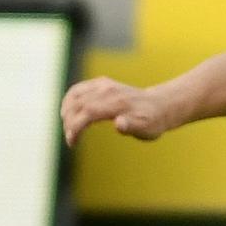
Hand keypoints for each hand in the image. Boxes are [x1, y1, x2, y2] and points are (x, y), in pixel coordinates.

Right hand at [61, 75, 189, 143]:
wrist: (160, 106)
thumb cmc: (152, 122)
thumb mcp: (147, 129)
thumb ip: (132, 126)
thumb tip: (119, 123)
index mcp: (117, 103)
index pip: (87, 112)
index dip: (75, 127)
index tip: (72, 142)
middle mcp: (108, 90)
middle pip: (77, 105)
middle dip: (69, 123)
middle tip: (70, 140)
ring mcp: (104, 85)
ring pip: (74, 95)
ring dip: (65, 112)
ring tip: (68, 128)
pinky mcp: (101, 83)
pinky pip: (78, 89)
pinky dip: (68, 101)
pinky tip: (68, 113)